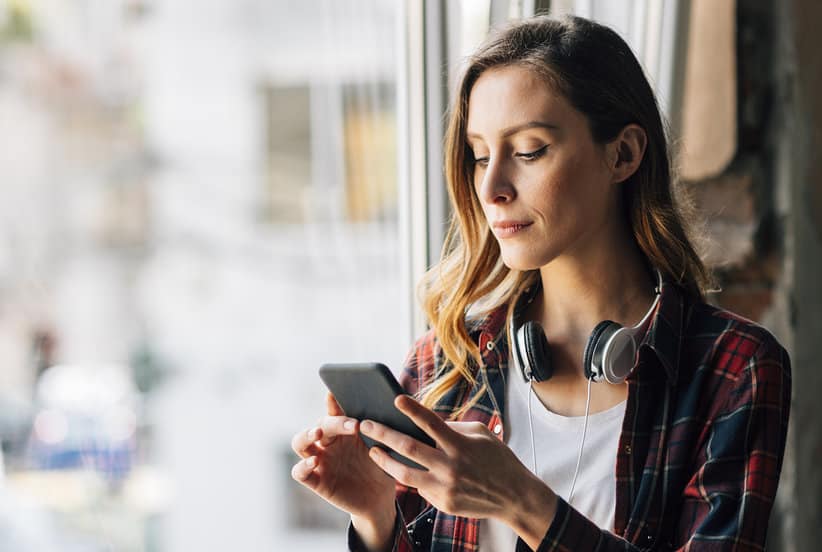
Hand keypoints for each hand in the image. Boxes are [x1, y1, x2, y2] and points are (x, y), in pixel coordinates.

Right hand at [291, 393, 395, 524]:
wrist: (381, 498)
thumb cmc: (382, 467)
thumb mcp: (384, 448)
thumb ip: (380, 430)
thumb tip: (387, 407)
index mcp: (344, 429)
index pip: (334, 410)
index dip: (333, 401)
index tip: (337, 393)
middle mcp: (328, 442)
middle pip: (320, 424)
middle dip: (333, 422)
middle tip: (354, 424)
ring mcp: (320, 460)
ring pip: (299, 442)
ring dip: (306, 435)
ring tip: (317, 433)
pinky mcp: (316, 481)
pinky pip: (299, 472)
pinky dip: (303, 465)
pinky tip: (314, 461)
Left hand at [360, 395, 555, 546]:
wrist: (515, 497)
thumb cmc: (498, 460)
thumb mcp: (481, 435)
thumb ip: (453, 427)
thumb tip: (426, 422)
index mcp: (460, 444)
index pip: (431, 423)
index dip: (413, 409)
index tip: (396, 399)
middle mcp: (450, 466)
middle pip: (408, 447)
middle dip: (383, 434)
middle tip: (366, 425)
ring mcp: (445, 487)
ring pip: (404, 473)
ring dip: (384, 460)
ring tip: (373, 450)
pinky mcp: (443, 503)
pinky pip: (419, 488)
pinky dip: (408, 477)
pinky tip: (398, 468)